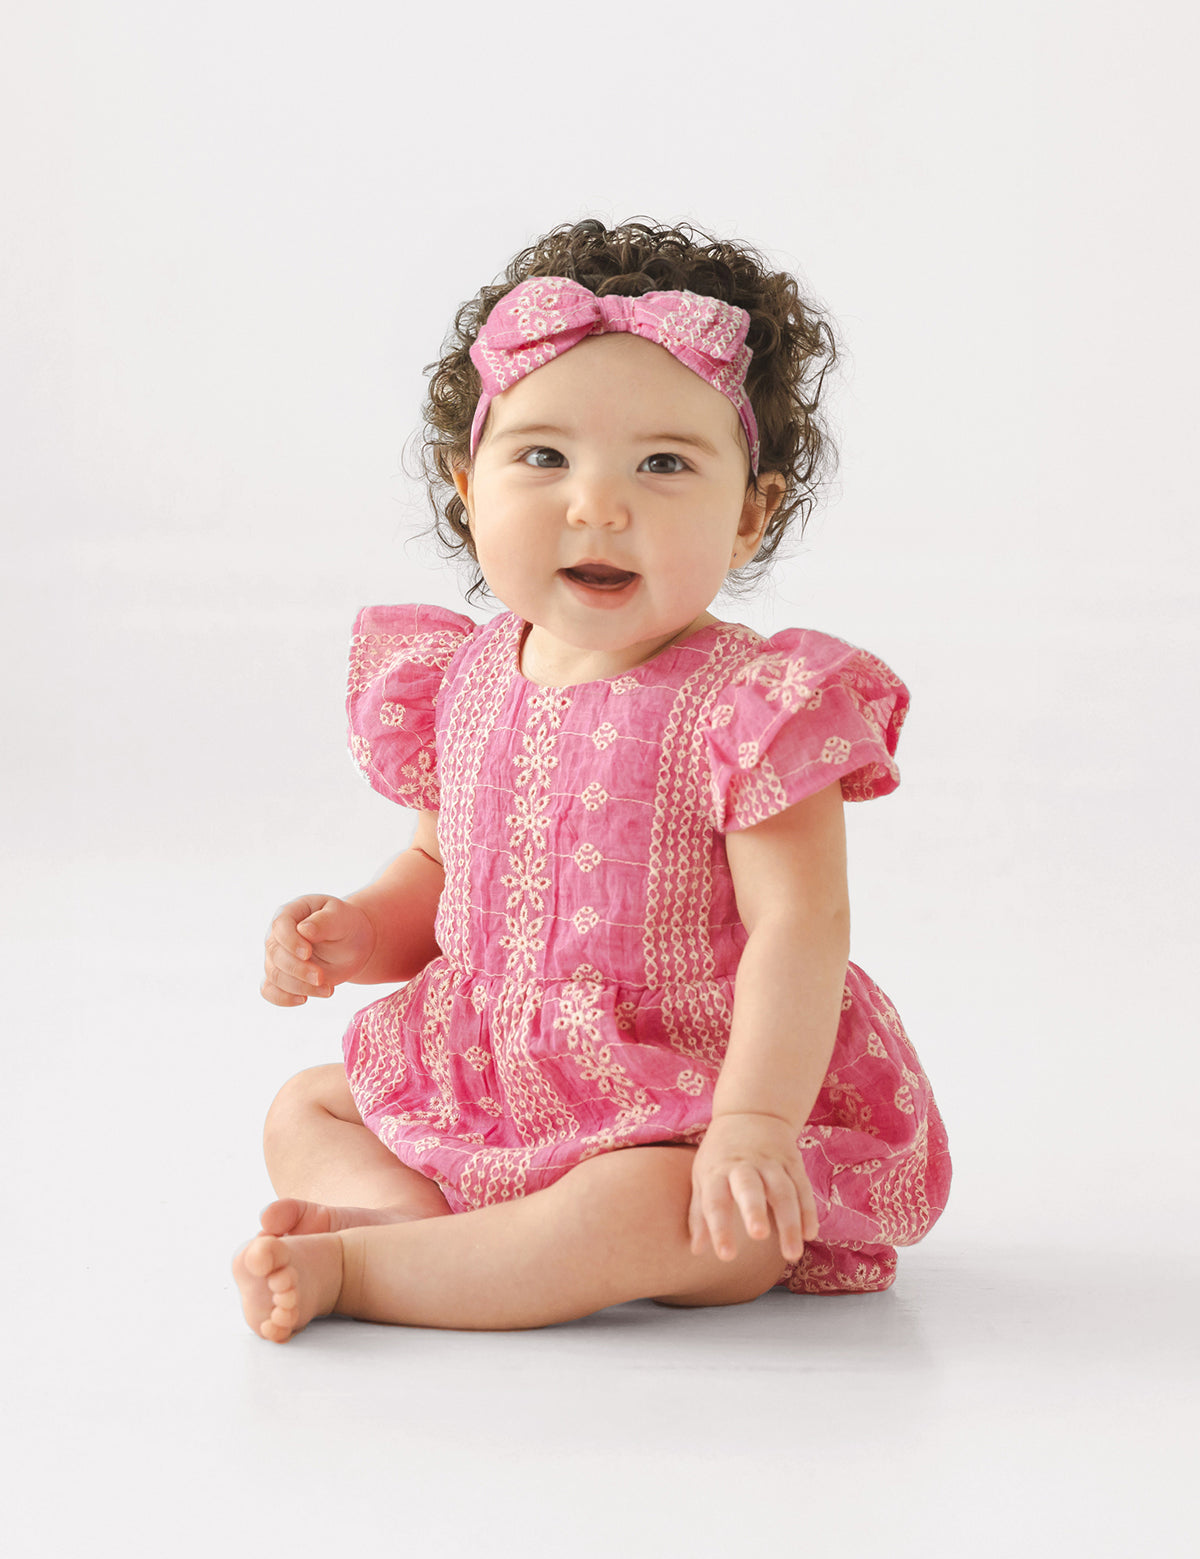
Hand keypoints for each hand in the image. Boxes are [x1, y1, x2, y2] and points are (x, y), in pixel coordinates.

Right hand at [261, 894, 376, 1006]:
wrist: (352, 945)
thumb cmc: (346, 925)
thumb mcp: (342, 917)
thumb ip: (324, 921)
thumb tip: (303, 930)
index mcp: (291, 913)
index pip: (280, 926)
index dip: (290, 941)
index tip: (307, 953)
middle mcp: (278, 935)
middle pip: (275, 954)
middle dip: (298, 969)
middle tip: (321, 977)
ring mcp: (277, 957)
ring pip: (274, 975)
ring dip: (299, 986)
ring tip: (328, 990)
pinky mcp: (281, 977)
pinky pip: (269, 990)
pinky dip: (282, 998)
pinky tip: (304, 999)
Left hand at [688, 1112, 817, 1264]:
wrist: (751, 1113)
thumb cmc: (721, 1154)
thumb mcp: (702, 1177)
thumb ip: (700, 1214)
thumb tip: (696, 1250)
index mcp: (717, 1170)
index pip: (715, 1201)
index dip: (720, 1228)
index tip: (726, 1256)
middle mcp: (744, 1165)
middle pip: (750, 1187)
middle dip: (754, 1210)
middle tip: (758, 1236)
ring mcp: (771, 1162)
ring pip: (783, 1191)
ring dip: (790, 1222)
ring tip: (792, 1254)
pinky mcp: (793, 1162)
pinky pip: (802, 1188)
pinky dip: (808, 1211)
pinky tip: (810, 1234)